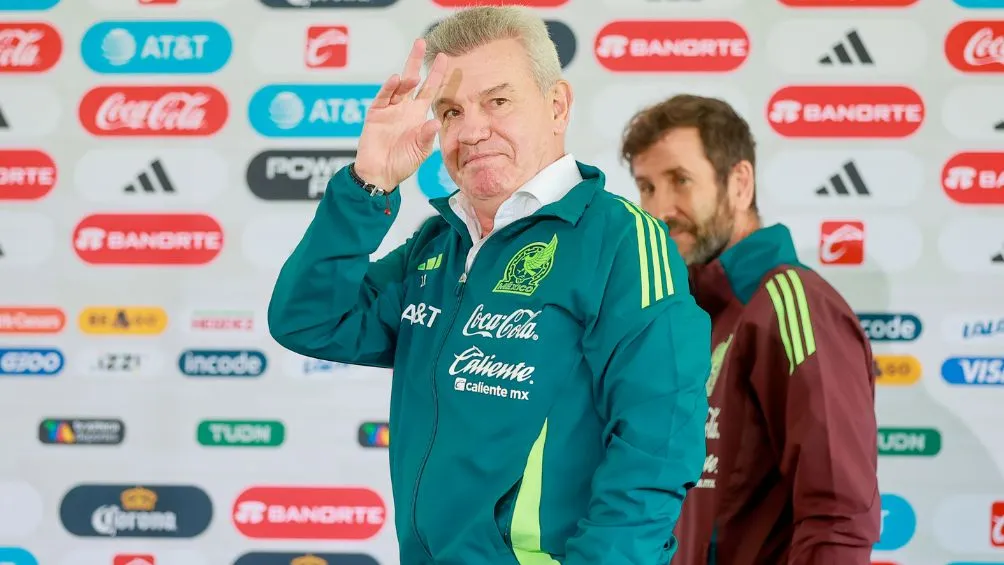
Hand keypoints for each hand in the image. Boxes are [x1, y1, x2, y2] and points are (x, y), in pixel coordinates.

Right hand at [354, 38, 447, 191]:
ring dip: (405, 80)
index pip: (430, 90)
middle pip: (412, 80)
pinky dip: (388, 89)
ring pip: (398, 87)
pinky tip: (395, 80)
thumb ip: (426, 136)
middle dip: (416, 61)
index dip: (436, 75)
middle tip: (422, 42)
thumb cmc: (402, 164)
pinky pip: (383, 98)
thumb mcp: (420, 151)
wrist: (380, 174)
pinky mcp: (375, 114)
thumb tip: (435, 123)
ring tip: (412, 75)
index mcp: (418, 115)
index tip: (444, 58)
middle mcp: (404, 108)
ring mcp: (389, 109)